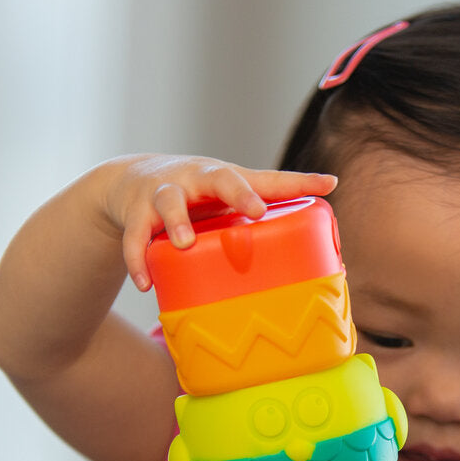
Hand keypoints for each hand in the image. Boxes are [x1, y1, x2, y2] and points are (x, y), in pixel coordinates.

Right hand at [98, 154, 336, 291]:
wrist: (131, 182)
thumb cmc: (197, 196)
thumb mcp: (228, 200)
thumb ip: (263, 218)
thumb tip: (324, 253)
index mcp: (227, 178)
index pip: (269, 178)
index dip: (299, 181)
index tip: (328, 185)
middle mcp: (198, 178)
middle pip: (220, 177)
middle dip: (238, 191)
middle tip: (254, 209)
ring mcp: (164, 193)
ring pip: (169, 202)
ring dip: (176, 222)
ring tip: (183, 243)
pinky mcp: (134, 213)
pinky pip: (135, 238)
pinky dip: (137, 259)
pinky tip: (145, 283)